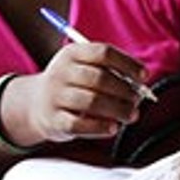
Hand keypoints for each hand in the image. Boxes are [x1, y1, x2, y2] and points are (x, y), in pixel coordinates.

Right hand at [14, 42, 147, 144]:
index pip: (103, 53)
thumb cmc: (71, 85)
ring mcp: (55, 96)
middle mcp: (61, 72)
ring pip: (92, 102)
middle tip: (138, 99)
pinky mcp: (54, 120)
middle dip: (124, 90)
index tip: (144, 76)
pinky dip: (100, 127)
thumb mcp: (83, 68)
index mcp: (71, 53)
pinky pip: (80, 124)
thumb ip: (109, 72)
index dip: (127, 64)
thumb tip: (139, 86)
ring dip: (117, 109)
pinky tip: (113, 127)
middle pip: (99, 78)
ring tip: (131, 115)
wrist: (35, 104)